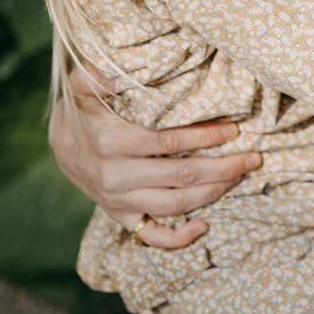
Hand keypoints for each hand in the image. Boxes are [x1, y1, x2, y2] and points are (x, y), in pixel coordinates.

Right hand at [49, 64, 261, 247]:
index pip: (168, 142)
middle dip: (222, 168)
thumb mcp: (82, 88)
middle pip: (180, 177)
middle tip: (253, 158)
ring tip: (239, 178)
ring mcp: (119, 201)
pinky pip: (152, 237)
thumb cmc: (84, 112)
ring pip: (174, 205)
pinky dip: (179, 238)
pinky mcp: (122, 217)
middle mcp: (116, 176)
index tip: (234, 129)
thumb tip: (109, 76)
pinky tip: (204, 226)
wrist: (60, 146)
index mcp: (110, 142)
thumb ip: (91, 76)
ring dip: (212, 193)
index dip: (205, 136)